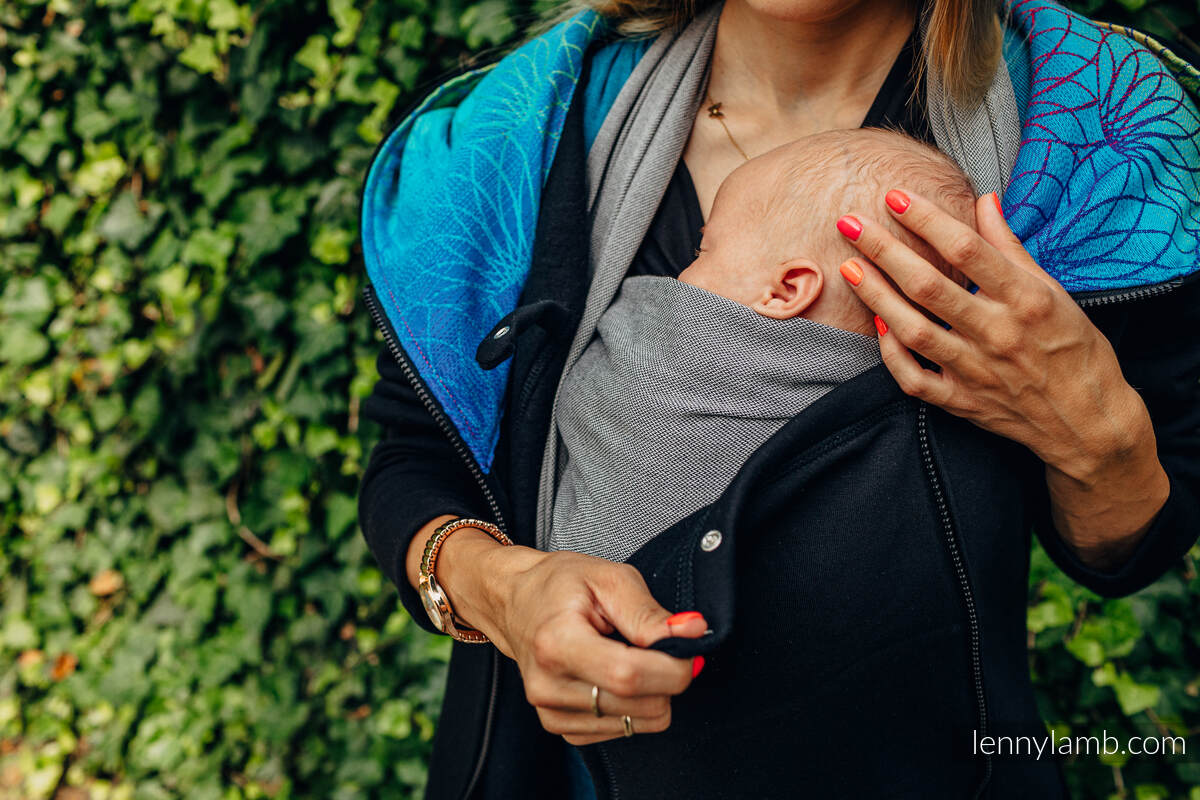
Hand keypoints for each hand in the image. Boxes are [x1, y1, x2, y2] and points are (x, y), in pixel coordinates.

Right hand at [434, 528, 706, 744]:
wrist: (514, 602)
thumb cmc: (559, 585)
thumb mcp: (608, 578)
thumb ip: (649, 612)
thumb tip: (692, 634)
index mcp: (557, 644)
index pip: (630, 676)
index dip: (674, 666)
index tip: (689, 644)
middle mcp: (548, 687)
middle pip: (642, 705)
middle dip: (667, 675)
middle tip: (652, 642)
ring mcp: (551, 713)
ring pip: (639, 722)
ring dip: (650, 691)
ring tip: (625, 654)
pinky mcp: (560, 728)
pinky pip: (624, 730)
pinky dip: (632, 704)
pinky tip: (612, 673)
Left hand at [833, 190, 1168, 562]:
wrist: (1087, 423)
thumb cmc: (1074, 347)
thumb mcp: (1053, 290)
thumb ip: (1011, 246)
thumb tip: (985, 200)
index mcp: (1026, 299)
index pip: (966, 250)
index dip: (927, 220)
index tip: (895, 196)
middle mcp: (997, 334)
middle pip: (929, 287)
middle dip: (883, 250)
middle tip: (849, 223)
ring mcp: (976, 371)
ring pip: (913, 330)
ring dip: (876, 296)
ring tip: (850, 267)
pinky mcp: (961, 402)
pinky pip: (913, 379)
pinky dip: (891, 352)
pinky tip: (878, 323)